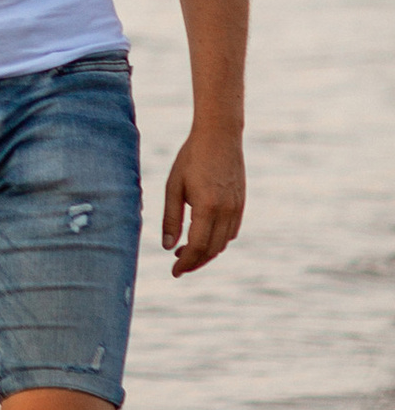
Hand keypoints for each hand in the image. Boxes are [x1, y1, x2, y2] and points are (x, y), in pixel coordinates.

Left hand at [161, 125, 244, 273]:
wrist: (219, 136)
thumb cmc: (191, 158)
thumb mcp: (173, 186)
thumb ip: (171, 218)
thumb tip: (167, 247)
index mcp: (207, 208)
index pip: (197, 247)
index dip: (185, 264)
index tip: (174, 272)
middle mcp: (226, 212)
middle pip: (212, 250)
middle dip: (195, 262)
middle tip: (178, 266)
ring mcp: (237, 209)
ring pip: (223, 243)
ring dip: (206, 253)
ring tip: (186, 252)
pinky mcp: (241, 204)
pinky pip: (231, 232)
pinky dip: (218, 242)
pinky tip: (203, 237)